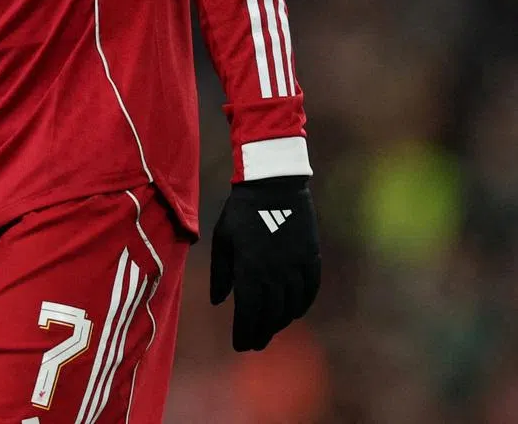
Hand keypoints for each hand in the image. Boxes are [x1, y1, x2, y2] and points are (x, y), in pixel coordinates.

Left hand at [210, 175, 320, 350]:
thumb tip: (218, 302)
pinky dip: (301, 306)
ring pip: (291, 308)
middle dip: (261, 333)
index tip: (239, 345)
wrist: (272, 185)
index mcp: (250, 269)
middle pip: (270, 316)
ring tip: (269, 329)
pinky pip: (309, 292)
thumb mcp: (223, 239)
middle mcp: (275, 274)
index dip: (244, 332)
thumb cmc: (240, 211)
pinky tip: (293, 312)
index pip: (249, 313)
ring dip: (279, 322)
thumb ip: (221, 273)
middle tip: (253, 344)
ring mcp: (296, 267)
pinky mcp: (311, 259)